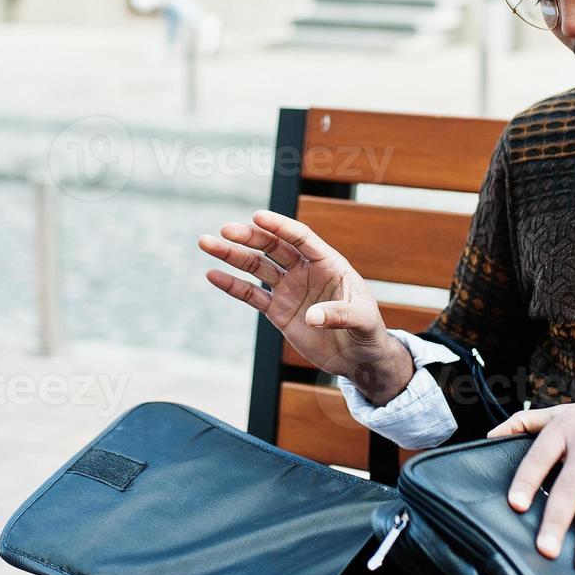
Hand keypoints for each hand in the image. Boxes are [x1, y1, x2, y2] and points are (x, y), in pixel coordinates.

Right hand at [197, 210, 411, 400]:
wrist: (358, 358)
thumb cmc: (368, 332)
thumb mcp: (363, 321)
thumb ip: (340, 315)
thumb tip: (313, 316)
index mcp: (329, 263)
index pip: (301, 238)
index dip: (280, 227)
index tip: (258, 217)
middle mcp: (305, 271)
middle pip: (273, 247)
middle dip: (249, 237)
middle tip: (225, 230)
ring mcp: (289, 289)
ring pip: (257, 267)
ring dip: (233, 255)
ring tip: (206, 242)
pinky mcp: (277, 311)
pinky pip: (251, 295)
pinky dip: (232, 285)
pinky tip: (212, 275)